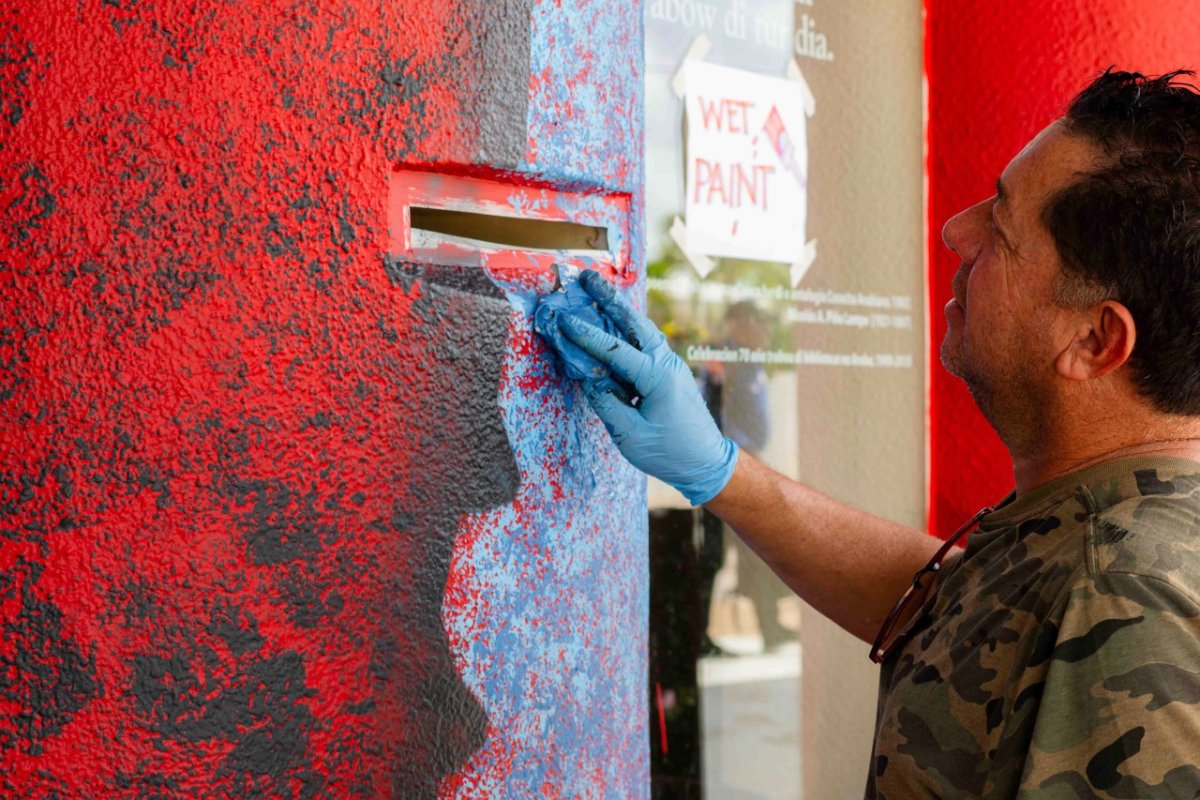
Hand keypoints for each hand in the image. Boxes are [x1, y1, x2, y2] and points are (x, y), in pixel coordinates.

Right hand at [534, 270, 737, 505]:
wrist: (707, 463)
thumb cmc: (671, 453)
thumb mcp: (630, 435)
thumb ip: (606, 403)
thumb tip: (588, 379)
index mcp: (657, 376)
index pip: (614, 349)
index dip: (586, 334)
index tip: (563, 319)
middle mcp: (666, 363)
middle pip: (634, 323)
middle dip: (610, 299)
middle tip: (588, 277)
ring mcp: (670, 366)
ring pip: (641, 331)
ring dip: (619, 311)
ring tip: (598, 291)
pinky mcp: (669, 374)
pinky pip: (645, 346)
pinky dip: (627, 332)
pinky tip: (613, 326)